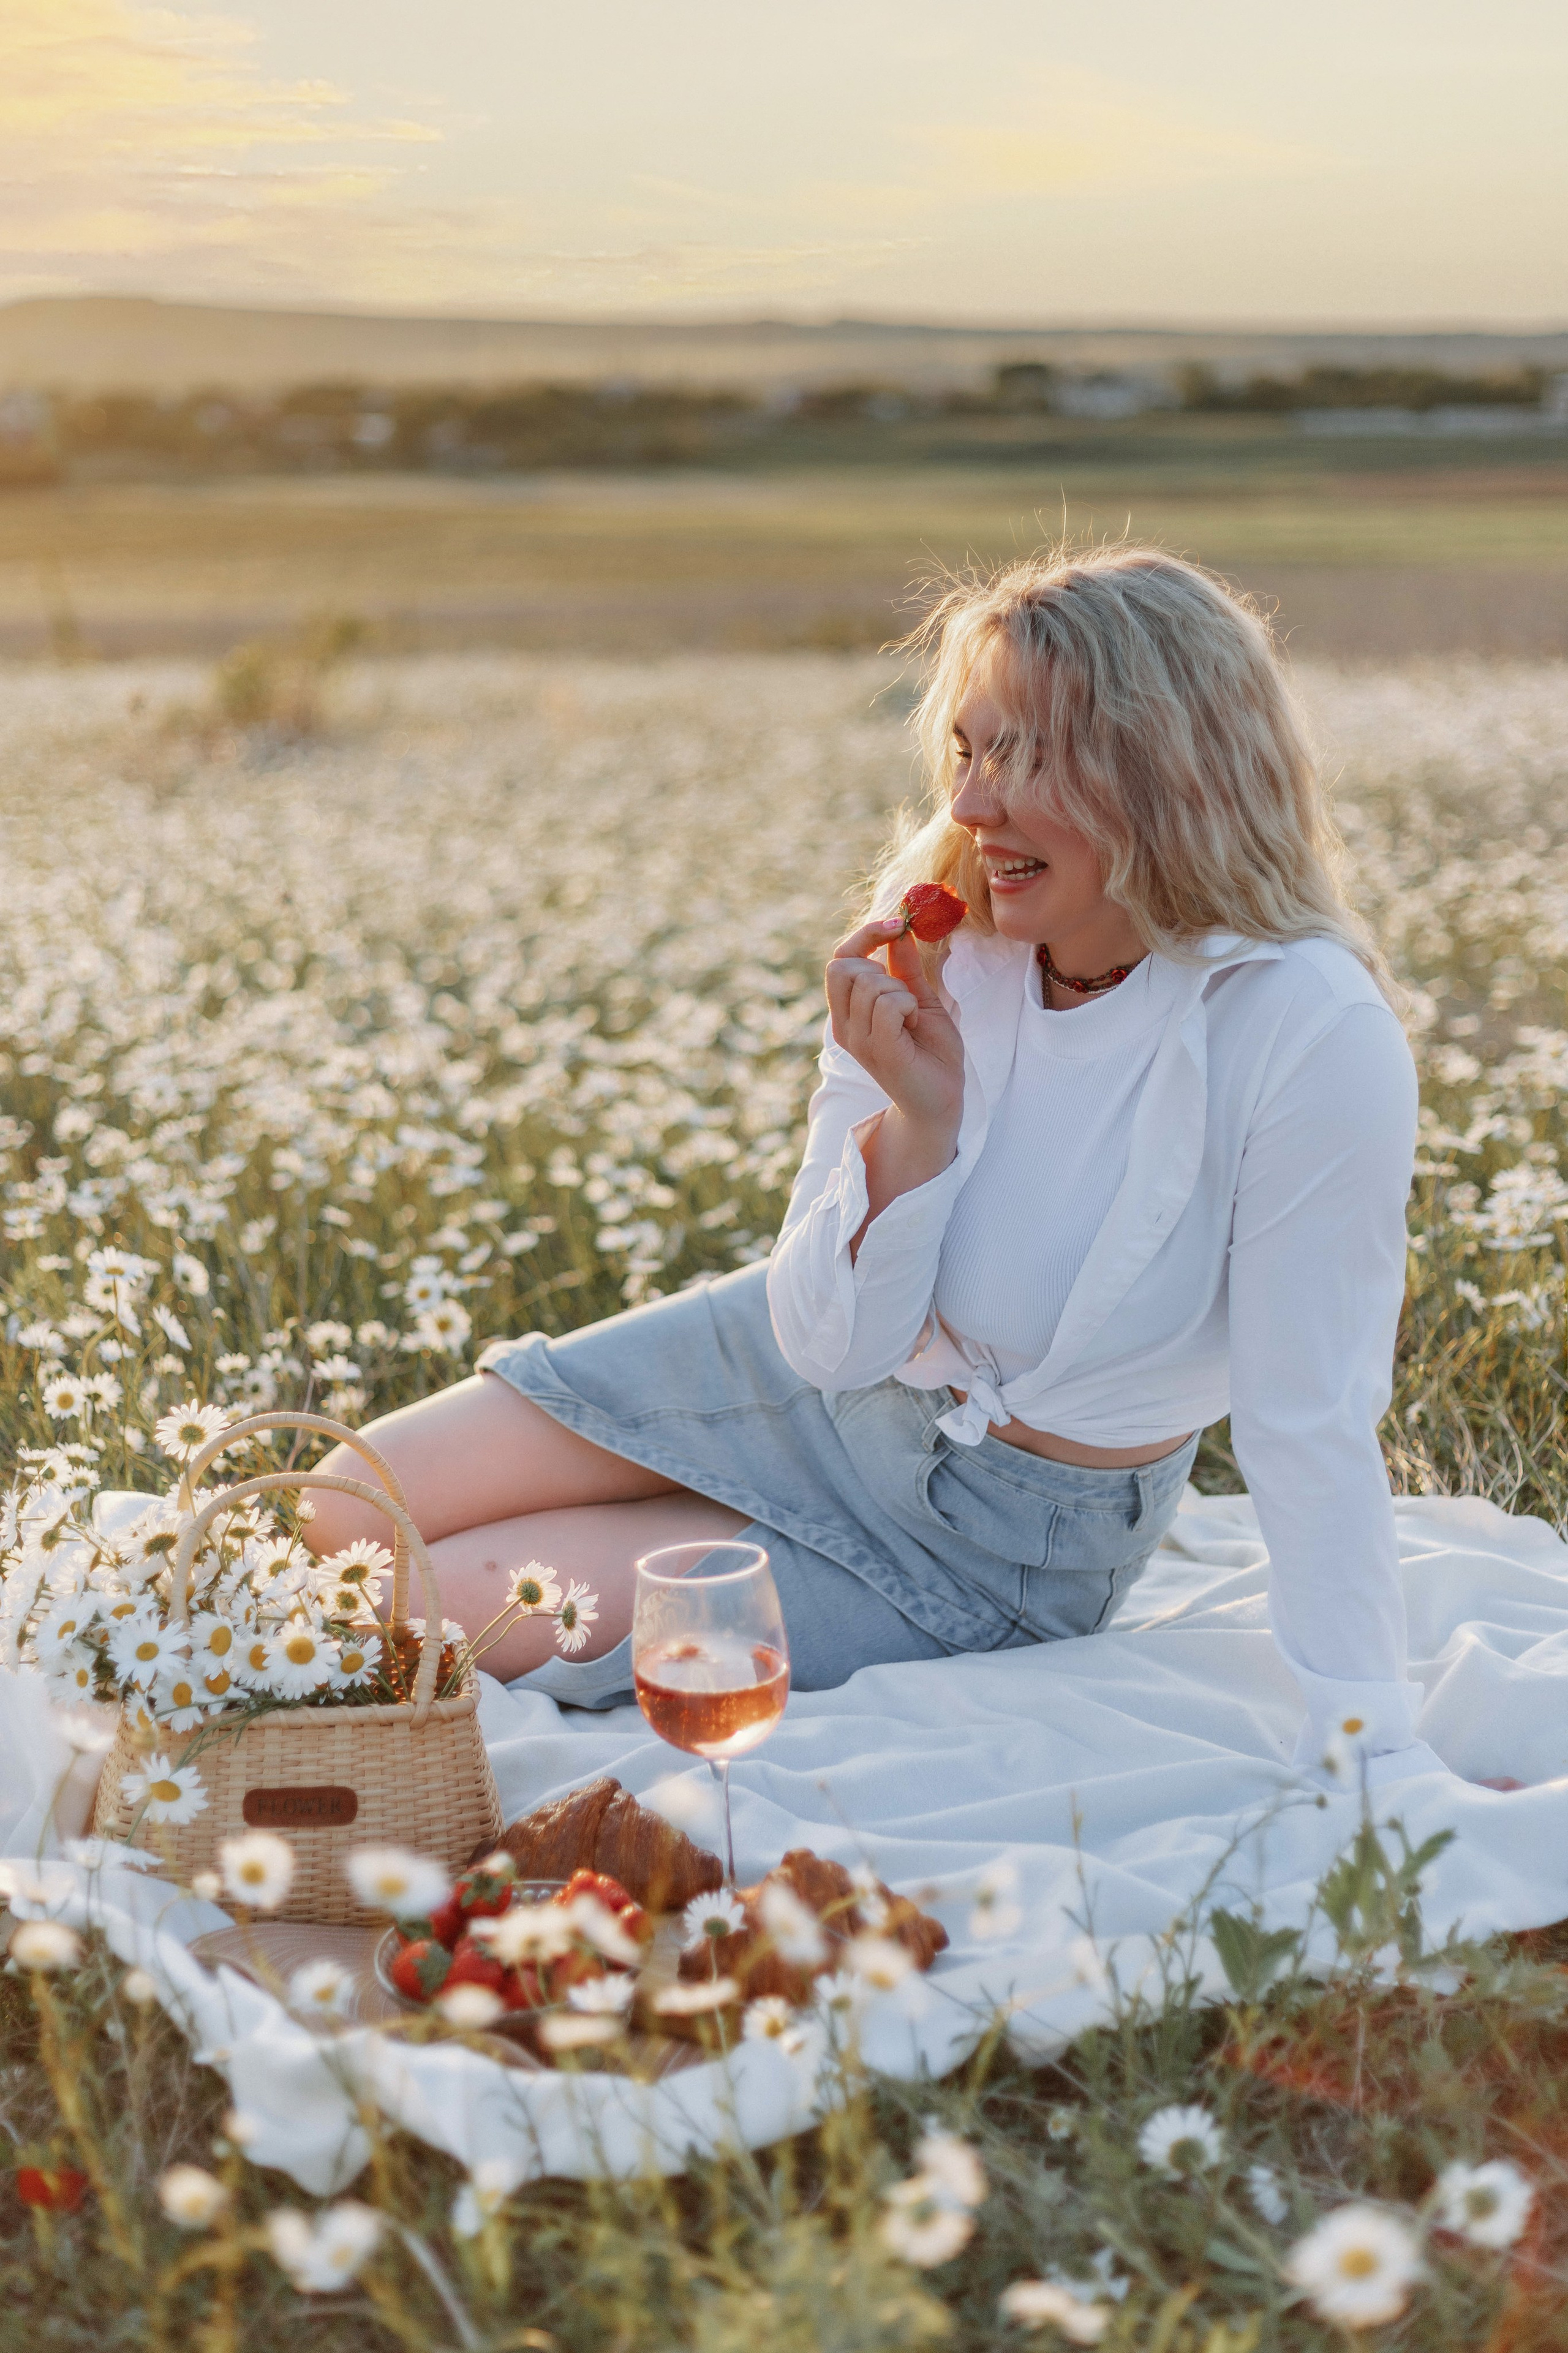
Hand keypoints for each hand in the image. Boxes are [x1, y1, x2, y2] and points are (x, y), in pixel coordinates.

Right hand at [826, 918, 965, 1140]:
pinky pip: (888, 1004)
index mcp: (849, 1013)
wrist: (942, 1099)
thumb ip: (905, 969)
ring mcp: (858, 1040)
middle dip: (879, 966)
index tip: (898, 924)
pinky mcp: (879, 1050)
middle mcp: (845, 1026)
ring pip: (870, 983)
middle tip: (904, 993)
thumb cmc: (930, 1052)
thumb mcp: (920, 999)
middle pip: (843, 966)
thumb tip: (900, 932)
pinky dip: (909, 1006)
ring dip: (902, 991)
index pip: (839, 959)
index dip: (866, 935)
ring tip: (911, 1017)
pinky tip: (914, 1026)